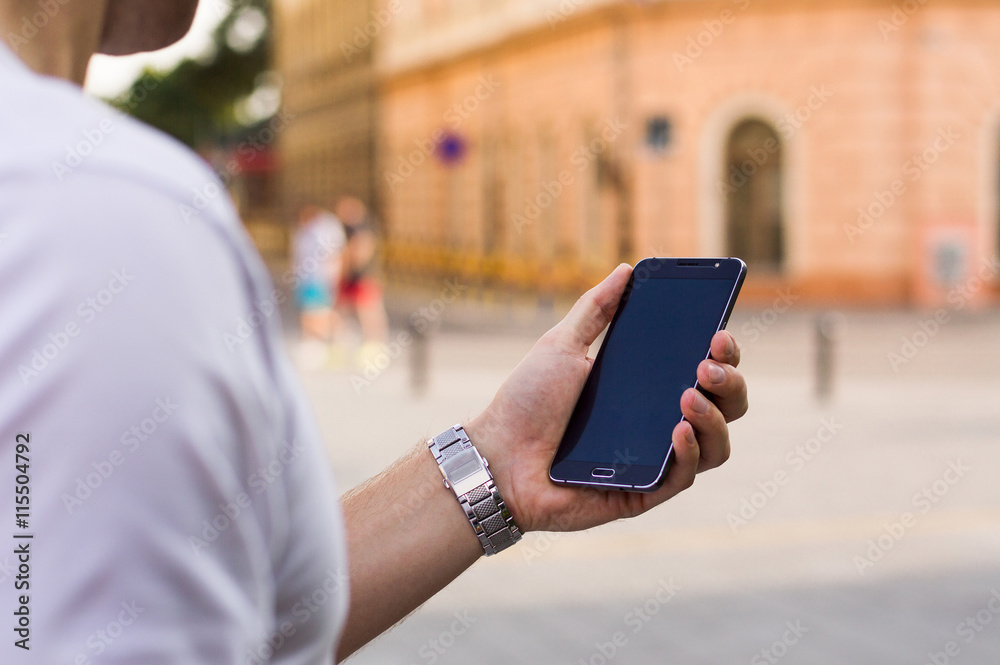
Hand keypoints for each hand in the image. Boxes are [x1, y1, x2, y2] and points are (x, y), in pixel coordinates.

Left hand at [466, 264, 747, 533]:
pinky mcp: (642, 492)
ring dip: (714, 418)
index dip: (725, 354)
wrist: (495, 454)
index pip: (707, 371)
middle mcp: (659, 424)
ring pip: (716, 446)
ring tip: (689, 394)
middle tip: (707, 364)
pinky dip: (689, 452)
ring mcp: (654, 460)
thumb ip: (596, 309)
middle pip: (725, 407)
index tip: (719, 333)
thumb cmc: (526, 401)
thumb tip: (626, 270)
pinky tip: (677, 429)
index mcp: (648, 388)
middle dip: (729, 382)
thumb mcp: (562, 345)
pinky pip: (684, 477)